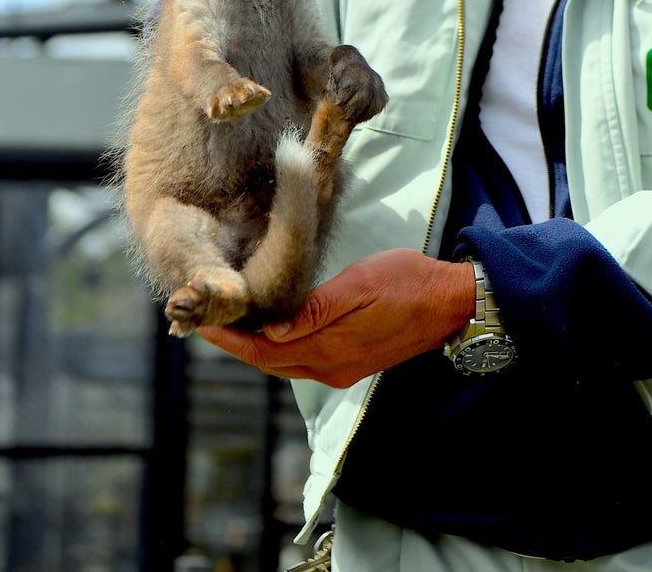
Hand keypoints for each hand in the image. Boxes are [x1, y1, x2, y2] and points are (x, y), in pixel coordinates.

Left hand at [197, 249, 475, 388]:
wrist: (451, 304)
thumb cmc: (407, 282)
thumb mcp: (361, 284)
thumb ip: (317, 310)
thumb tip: (272, 332)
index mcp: (329, 349)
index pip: (263, 351)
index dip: (230, 339)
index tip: (200, 324)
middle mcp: (330, 367)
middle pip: (268, 362)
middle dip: (234, 345)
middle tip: (204, 322)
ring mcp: (342, 369)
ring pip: (284, 363)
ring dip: (253, 348)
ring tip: (229, 325)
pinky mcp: (352, 362)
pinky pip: (302, 361)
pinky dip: (278, 348)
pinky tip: (271, 329)